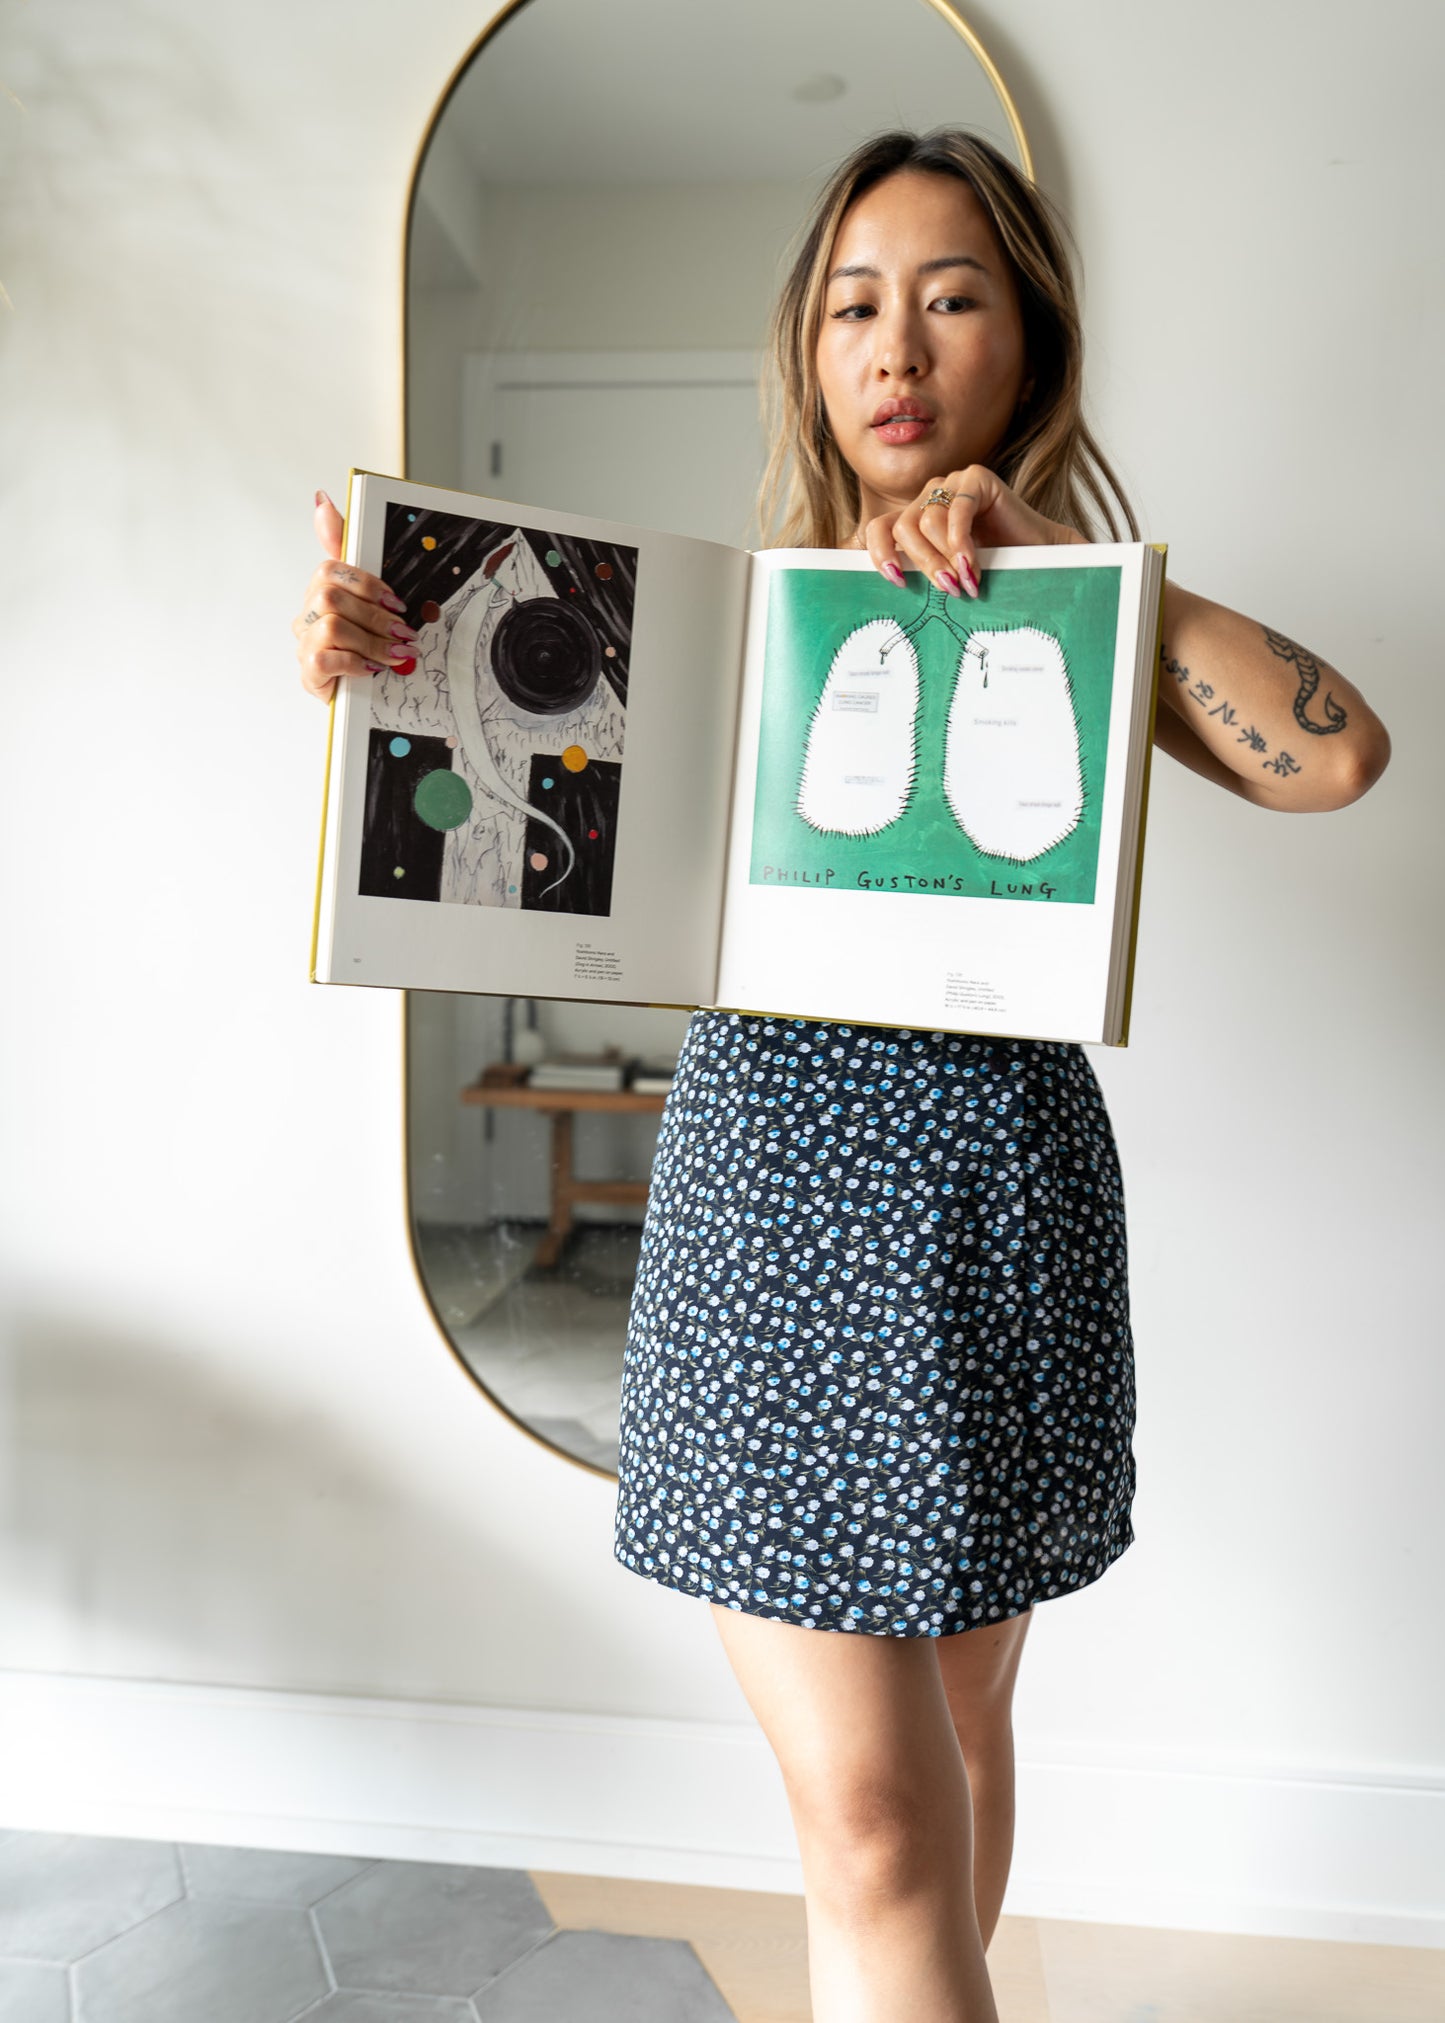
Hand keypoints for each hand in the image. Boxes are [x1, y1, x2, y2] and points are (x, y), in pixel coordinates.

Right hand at [292, 490, 416, 702]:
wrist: (360, 691)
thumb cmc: (363, 641)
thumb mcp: (367, 594)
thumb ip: (344, 548)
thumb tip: (321, 499)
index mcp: (320, 592)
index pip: (330, 569)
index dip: (366, 583)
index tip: (396, 601)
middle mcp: (308, 615)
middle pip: (331, 598)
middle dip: (375, 616)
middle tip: (405, 632)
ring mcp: (305, 644)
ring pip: (332, 626)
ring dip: (372, 641)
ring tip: (397, 654)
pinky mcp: (308, 673)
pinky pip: (325, 658)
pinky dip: (354, 663)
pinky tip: (371, 668)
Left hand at [861, 465, 1085, 600]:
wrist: (1039, 555)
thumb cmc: (992, 568)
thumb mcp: (946, 571)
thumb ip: (920, 570)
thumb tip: (892, 586)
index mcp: (915, 517)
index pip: (879, 528)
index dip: (880, 553)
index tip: (897, 581)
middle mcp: (929, 496)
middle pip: (904, 528)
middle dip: (923, 563)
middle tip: (947, 590)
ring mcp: (952, 483)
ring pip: (927, 521)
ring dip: (947, 559)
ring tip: (966, 583)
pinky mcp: (976, 478)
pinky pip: (957, 511)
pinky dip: (962, 544)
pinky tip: (973, 567)